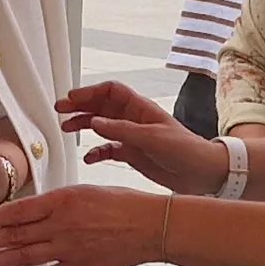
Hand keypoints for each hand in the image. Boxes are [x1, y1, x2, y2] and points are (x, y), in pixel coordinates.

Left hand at [0, 184, 169, 265]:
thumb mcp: (85, 190)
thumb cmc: (122, 204)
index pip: (17, 210)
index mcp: (61, 200)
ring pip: (25, 255)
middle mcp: (61, 224)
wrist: (152, 225)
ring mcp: (69, 248)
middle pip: (14, 234)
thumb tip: (31, 208)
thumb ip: (56, 201)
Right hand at [53, 80, 224, 194]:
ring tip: (67, 128)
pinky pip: (108, 150)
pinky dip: (96, 152)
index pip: (111, 91)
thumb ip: (122, 130)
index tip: (72, 98)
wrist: (203, 173)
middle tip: (61, 110)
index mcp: (140, 108)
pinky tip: (88, 157)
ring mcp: (132, 137)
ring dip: (84, 126)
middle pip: (101, 106)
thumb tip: (94, 123)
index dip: (90, 92)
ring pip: (101, 126)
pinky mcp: (133, 154)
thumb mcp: (153, 138)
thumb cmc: (186, 150)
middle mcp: (134, 120)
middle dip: (80, 106)